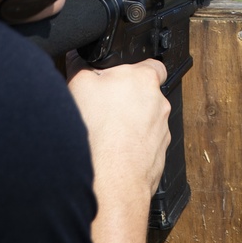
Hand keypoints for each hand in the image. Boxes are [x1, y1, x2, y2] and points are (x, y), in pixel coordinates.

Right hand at [67, 59, 169, 242]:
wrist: (109, 184)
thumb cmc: (96, 131)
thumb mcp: (80, 83)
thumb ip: (84, 66)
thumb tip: (80, 58)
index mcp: (145, 80)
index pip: (152, 65)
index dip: (135, 71)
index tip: (120, 81)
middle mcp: (160, 105)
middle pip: (145, 97)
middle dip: (127, 102)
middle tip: (103, 111)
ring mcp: (161, 135)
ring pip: (145, 125)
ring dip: (129, 129)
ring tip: (103, 139)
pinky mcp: (158, 161)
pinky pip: (143, 150)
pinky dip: (130, 152)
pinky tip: (110, 158)